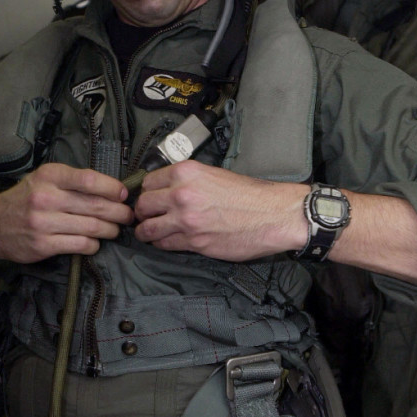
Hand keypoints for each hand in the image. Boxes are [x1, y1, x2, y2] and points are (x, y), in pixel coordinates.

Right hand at [0, 162, 133, 263]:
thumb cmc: (23, 200)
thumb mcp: (42, 179)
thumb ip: (71, 181)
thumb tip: (111, 188)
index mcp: (49, 176)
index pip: (89, 179)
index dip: (112, 188)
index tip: (124, 194)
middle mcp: (46, 197)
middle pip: (95, 205)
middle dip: (119, 212)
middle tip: (128, 216)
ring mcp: (44, 222)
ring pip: (92, 227)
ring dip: (110, 230)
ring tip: (115, 230)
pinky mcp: (43, 244)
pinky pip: (80, 245)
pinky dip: (94, 245)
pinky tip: (95, 243)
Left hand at [133, 160, 306, 260]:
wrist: (274, 214)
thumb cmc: (251, 195)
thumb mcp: (215, 174)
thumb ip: (189, 181)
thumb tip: (169, 189)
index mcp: (187, 172)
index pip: (148, 182)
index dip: (147, 192)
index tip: (149, 198)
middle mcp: (182, 194)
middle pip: (143, 205)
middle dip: (142, 212)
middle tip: (145, 216)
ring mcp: (186, 220)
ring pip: (148, 228)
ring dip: (146, 231)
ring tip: (148, 232)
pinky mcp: (194, 242)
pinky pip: (165, 244)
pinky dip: (161, 244)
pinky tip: (165, 241)